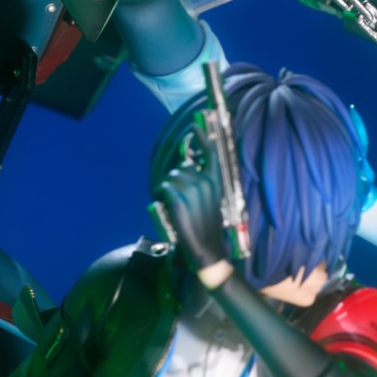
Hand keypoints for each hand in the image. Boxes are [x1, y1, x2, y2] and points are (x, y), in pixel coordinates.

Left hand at [155, 134, 229, 273]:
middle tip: (176, 197)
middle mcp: (205, 183)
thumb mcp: (211, 201)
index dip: (202, 138)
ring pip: (171, 177)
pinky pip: (163, 187)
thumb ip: (202, 185)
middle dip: (175, 179)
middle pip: (181, 168)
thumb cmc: (206, 227)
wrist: (206, 251)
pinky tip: (164, 205)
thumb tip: (186, 170)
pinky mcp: (178, 201)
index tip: (195, 125)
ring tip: (171, 203)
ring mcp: (192, 191)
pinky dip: (160, 195)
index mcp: (216, 183)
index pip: (211, 154)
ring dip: (167, 188)